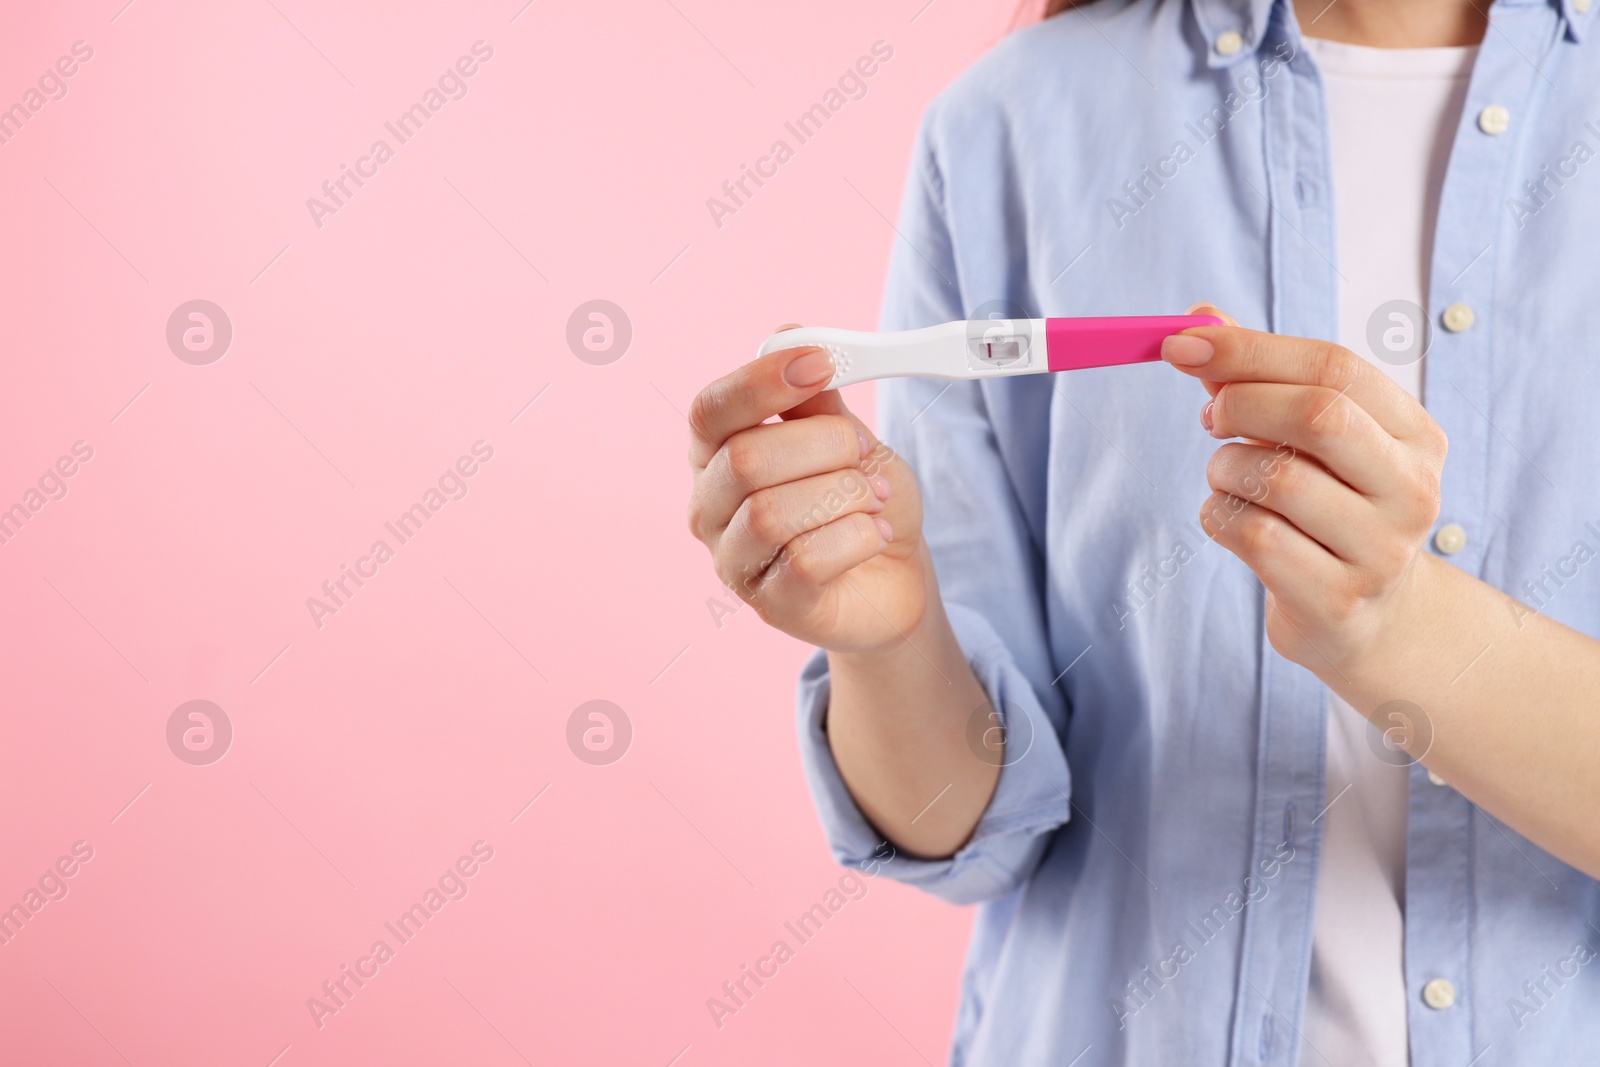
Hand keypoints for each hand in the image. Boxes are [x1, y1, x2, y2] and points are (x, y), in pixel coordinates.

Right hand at [687, 326, 929, 653]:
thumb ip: (818, 401)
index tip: (820, 364)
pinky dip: (856, 536)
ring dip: (842, 495)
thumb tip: (790, 338)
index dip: (761, 382)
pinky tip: (874, 534)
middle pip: (744, 459)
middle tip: (861, 453)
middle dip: (822, 446)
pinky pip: (805, 560)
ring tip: (873, 498)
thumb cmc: (862, 500)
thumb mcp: (849, 439)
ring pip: (770, 513)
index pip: (710, 410)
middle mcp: (709, 507)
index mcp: (717, 454)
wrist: (895, 575)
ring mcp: (733, 561)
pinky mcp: (770, 604)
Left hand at [1160, 305, 1448, 673]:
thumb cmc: (1325, 509)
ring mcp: (1380, 551)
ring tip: (1228, 478)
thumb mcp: (1306, 439)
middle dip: (1242, 403)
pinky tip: (1231, 521)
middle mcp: (1413, 490)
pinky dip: (1219, 516)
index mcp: (1415, 435)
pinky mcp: (1336, 601)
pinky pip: (1252, 536)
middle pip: (1319, 416)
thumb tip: (1198, 320)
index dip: (1251, 350)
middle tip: (1210, 418)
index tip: (1181, 344)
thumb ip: (1257, 376)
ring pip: (1277, 479)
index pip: (1336, 367)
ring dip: (1224, 469)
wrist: (1363, 620)